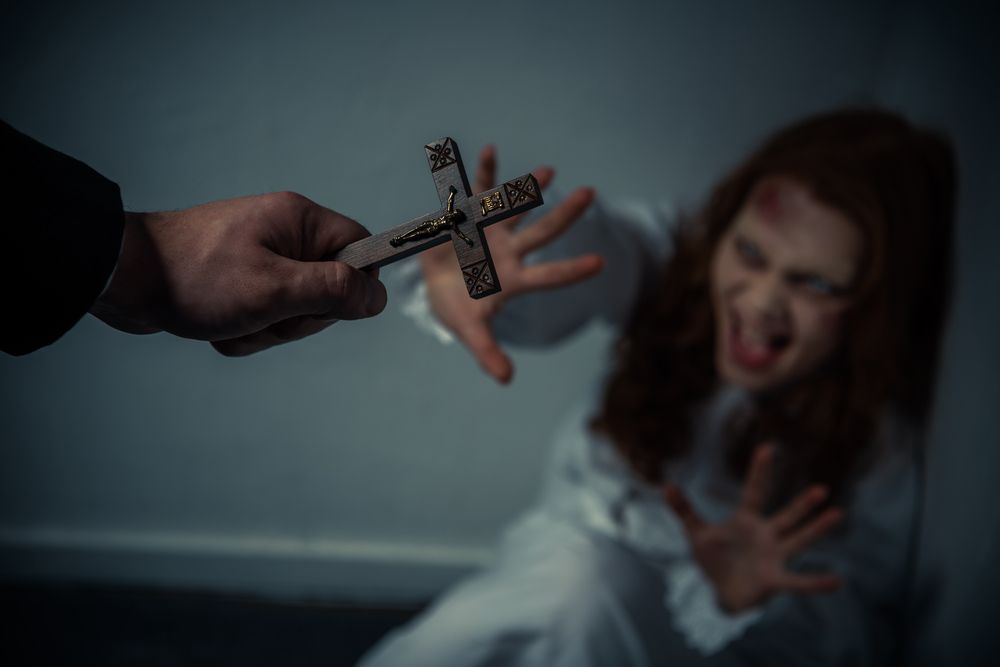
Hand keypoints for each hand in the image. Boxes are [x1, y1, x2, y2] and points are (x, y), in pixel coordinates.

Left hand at [90, 191, 386, 354]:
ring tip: (233, 322)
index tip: (327, 305)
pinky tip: (219, 328)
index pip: (361, 248)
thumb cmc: (197, 277)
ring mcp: (261, 258)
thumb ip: (333, 292)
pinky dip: (246, 331)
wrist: (121, 277)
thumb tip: (378, 297)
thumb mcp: (274, 290)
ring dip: (268, 329)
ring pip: (295, 309)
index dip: (355, 284)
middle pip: (329, 287)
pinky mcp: (239, 281)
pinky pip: (265, 316)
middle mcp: (284, 234)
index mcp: (299, 221)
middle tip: (266, 315)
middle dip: (299, 317)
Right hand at [420, 145, 604, 382]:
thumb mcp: (471, 333)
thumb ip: (488, 353)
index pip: (550, 276)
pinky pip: (477, 190)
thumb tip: (507, 380)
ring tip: (549, 171)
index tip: (599, 263)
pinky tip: (491, 149)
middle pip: (543, 232)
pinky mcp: (470, 215)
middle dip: (565, 215)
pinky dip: (483, 171)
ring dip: (528, 188)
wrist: (435, 287)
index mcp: (516, 279)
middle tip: (590, 193)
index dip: (571, 270)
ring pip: (515, 206)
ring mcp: (493, 231)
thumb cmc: (459, 310)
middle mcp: (511, 251)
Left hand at [663, 444, 842, 612]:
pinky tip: (837, 581)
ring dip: (816, 530)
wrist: (722, 592)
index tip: (767, 448)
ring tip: (837, 514)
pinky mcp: (775, 580)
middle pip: (786, 517)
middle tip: (822, 489)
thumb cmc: (714, 560)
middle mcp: (766, 535)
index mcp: (747, 521)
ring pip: (798, 540)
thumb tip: (666, 485)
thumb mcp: (696, 534)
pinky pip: (798, 581)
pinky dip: (816, 582)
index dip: (759, 471)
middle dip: (803, 504)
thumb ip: (684, 510)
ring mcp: (774, 557)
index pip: (754, 492)